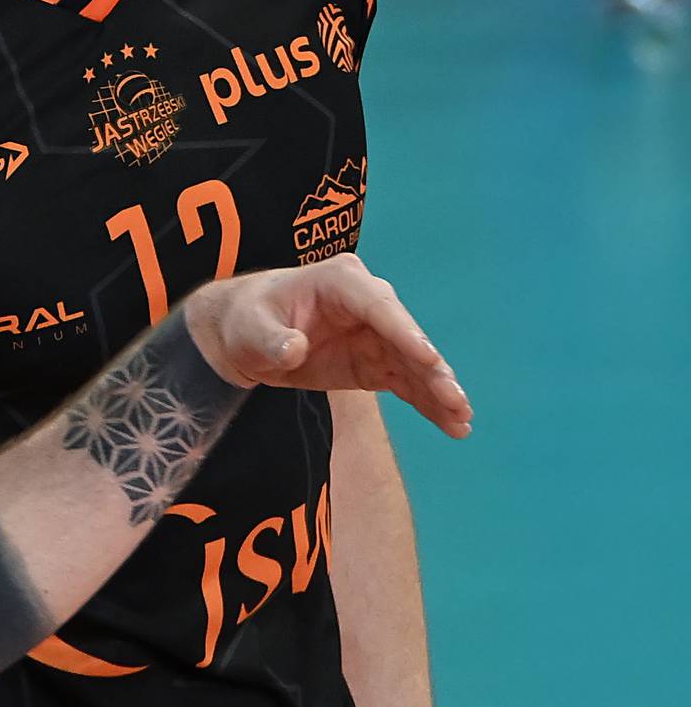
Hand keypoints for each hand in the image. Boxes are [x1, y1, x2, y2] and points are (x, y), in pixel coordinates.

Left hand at [185, 255, 471, 438]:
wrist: (242, 335)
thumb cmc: (246, 320)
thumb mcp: (249, 329)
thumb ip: (271, 340)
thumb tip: (295, 349)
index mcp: (341, 281)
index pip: (379, 306)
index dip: (404, 332)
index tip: (428, 359)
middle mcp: (367, 303)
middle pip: (407, 336)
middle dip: (432, 369)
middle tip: (455, 399)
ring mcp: (376, 334)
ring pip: (415, 363)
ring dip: (438, 391)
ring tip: (462, 420)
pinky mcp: (375, 362)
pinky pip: (407, 382)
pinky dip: (428, 403)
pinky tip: (452, 425)